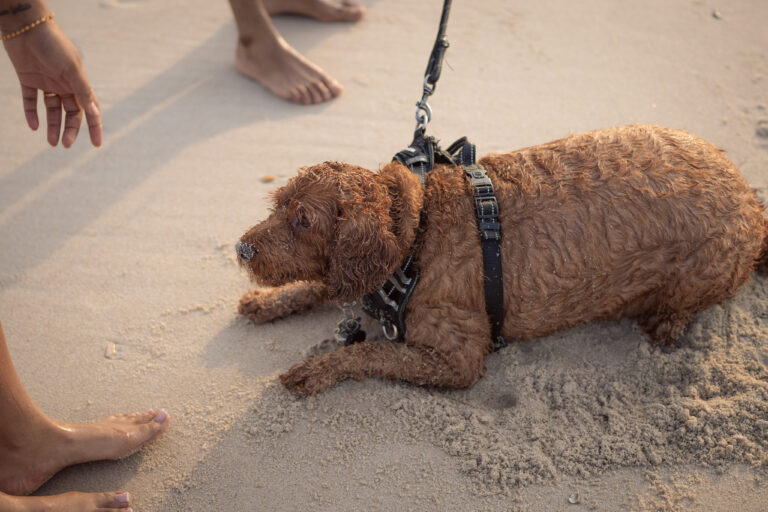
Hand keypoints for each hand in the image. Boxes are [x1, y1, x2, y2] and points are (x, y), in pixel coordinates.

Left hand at [3, 18, 101, 146]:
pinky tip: (33, 126)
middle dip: (69, 130)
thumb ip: (82, 91)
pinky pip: (31, 101)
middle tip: (64, 144)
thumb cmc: (53, 45)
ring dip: (53, 126)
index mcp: (78, 83)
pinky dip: (32, 114)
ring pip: (52, 110)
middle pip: (71, 113)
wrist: (26, 26)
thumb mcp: (71, 69)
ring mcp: (46, 83)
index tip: (96, 145)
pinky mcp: (28, 79)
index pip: (90, 110)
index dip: (94, 127)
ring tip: (51, 142)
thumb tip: (95, 113)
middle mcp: (64, 85)